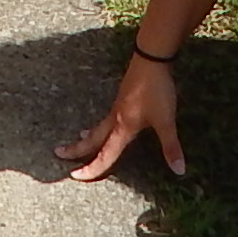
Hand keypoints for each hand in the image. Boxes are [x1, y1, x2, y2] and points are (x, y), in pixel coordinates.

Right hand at [61, 54, 183, 180]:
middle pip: (92, 139)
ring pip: (97, 127)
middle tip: (58, 153)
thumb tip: (179, 171)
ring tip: (78, 141)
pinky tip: (104, 125)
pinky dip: (98, 127)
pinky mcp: (122, 99)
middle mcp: (115, 119)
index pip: (105, 154)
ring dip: (87, 137)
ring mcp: (117, 108)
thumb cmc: (156, 90)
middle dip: (76, 149)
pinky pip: (105, 119)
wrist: (151, 60)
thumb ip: (171, 147)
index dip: (91, 168)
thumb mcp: (166, 120)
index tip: (75, 176)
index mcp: (123, 127)